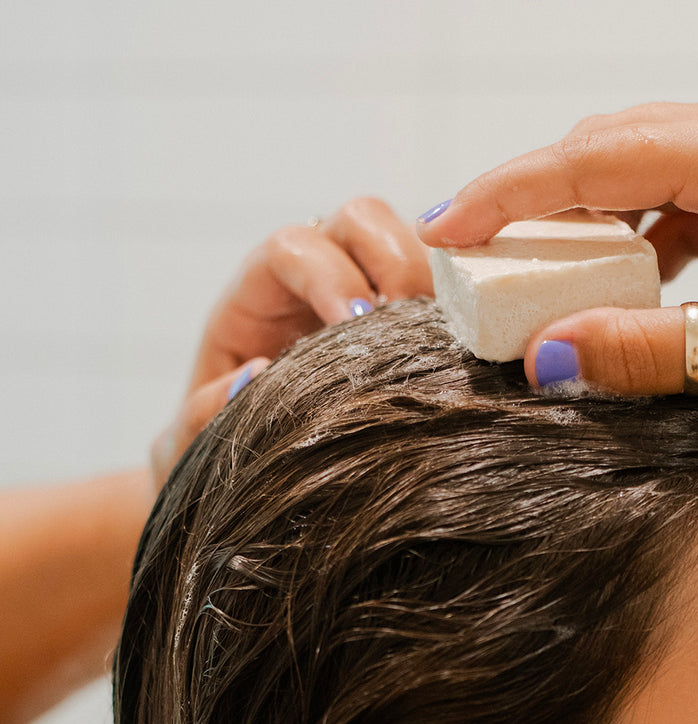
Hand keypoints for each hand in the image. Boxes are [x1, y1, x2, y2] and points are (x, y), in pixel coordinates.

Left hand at [152, 197, 432, 485]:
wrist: (250, 488)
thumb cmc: (220, 455)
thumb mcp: (193, 444)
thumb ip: (203, 416)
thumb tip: (255, 377)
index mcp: (257, 297)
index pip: (293, 247)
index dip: (329, 274)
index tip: (357, 325)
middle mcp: (315, 282)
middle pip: (360, 221)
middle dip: (394, 260)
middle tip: (415, 324)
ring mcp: (368, 297)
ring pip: (410, 246)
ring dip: (436, 282)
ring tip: (449, 343)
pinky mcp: (408, 328)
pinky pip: (441, 295)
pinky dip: (459, 314)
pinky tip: (464, 357)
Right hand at [416, 95, 697, 434]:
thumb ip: (647, 351)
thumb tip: (548, 358)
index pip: (590, 161)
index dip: (503, 197)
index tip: (439, 232)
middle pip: (605, 152)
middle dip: (533, 204)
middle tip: (474, 262)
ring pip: (639, 175)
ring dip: (585, 226)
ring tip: (537, 281)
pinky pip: (679, 202)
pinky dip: (636, 241)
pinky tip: (622, 287)